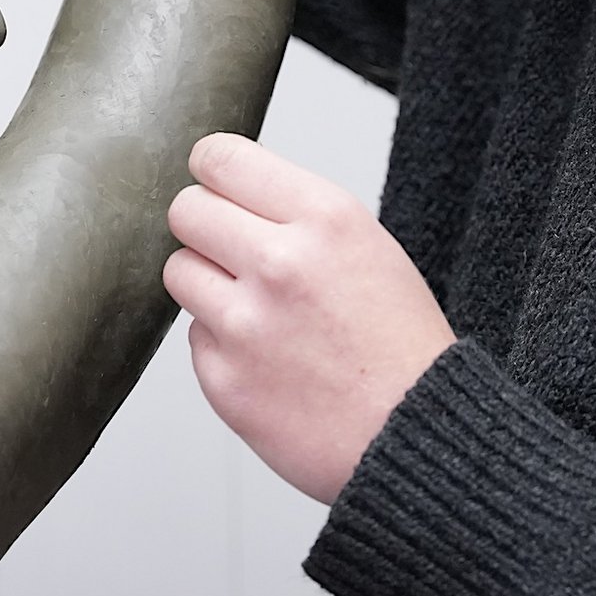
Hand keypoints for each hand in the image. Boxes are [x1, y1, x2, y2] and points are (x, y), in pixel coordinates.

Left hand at [164, 133, 456, 503]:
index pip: (221, 158)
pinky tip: (268, 360)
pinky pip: (194, 337)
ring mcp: (245, 324)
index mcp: (324, 219)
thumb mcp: (369, 246)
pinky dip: (221, 345)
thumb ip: (297, 214)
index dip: (211, 172)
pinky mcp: (223, 379)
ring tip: (255, 309)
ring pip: (178, 271)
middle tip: (230, 250)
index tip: (214, 185)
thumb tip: (228, 192)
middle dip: (203, 227)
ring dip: (206, 284)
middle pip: (186, 210)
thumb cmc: (401, 345)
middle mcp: (279, 263)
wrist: (417, 437)